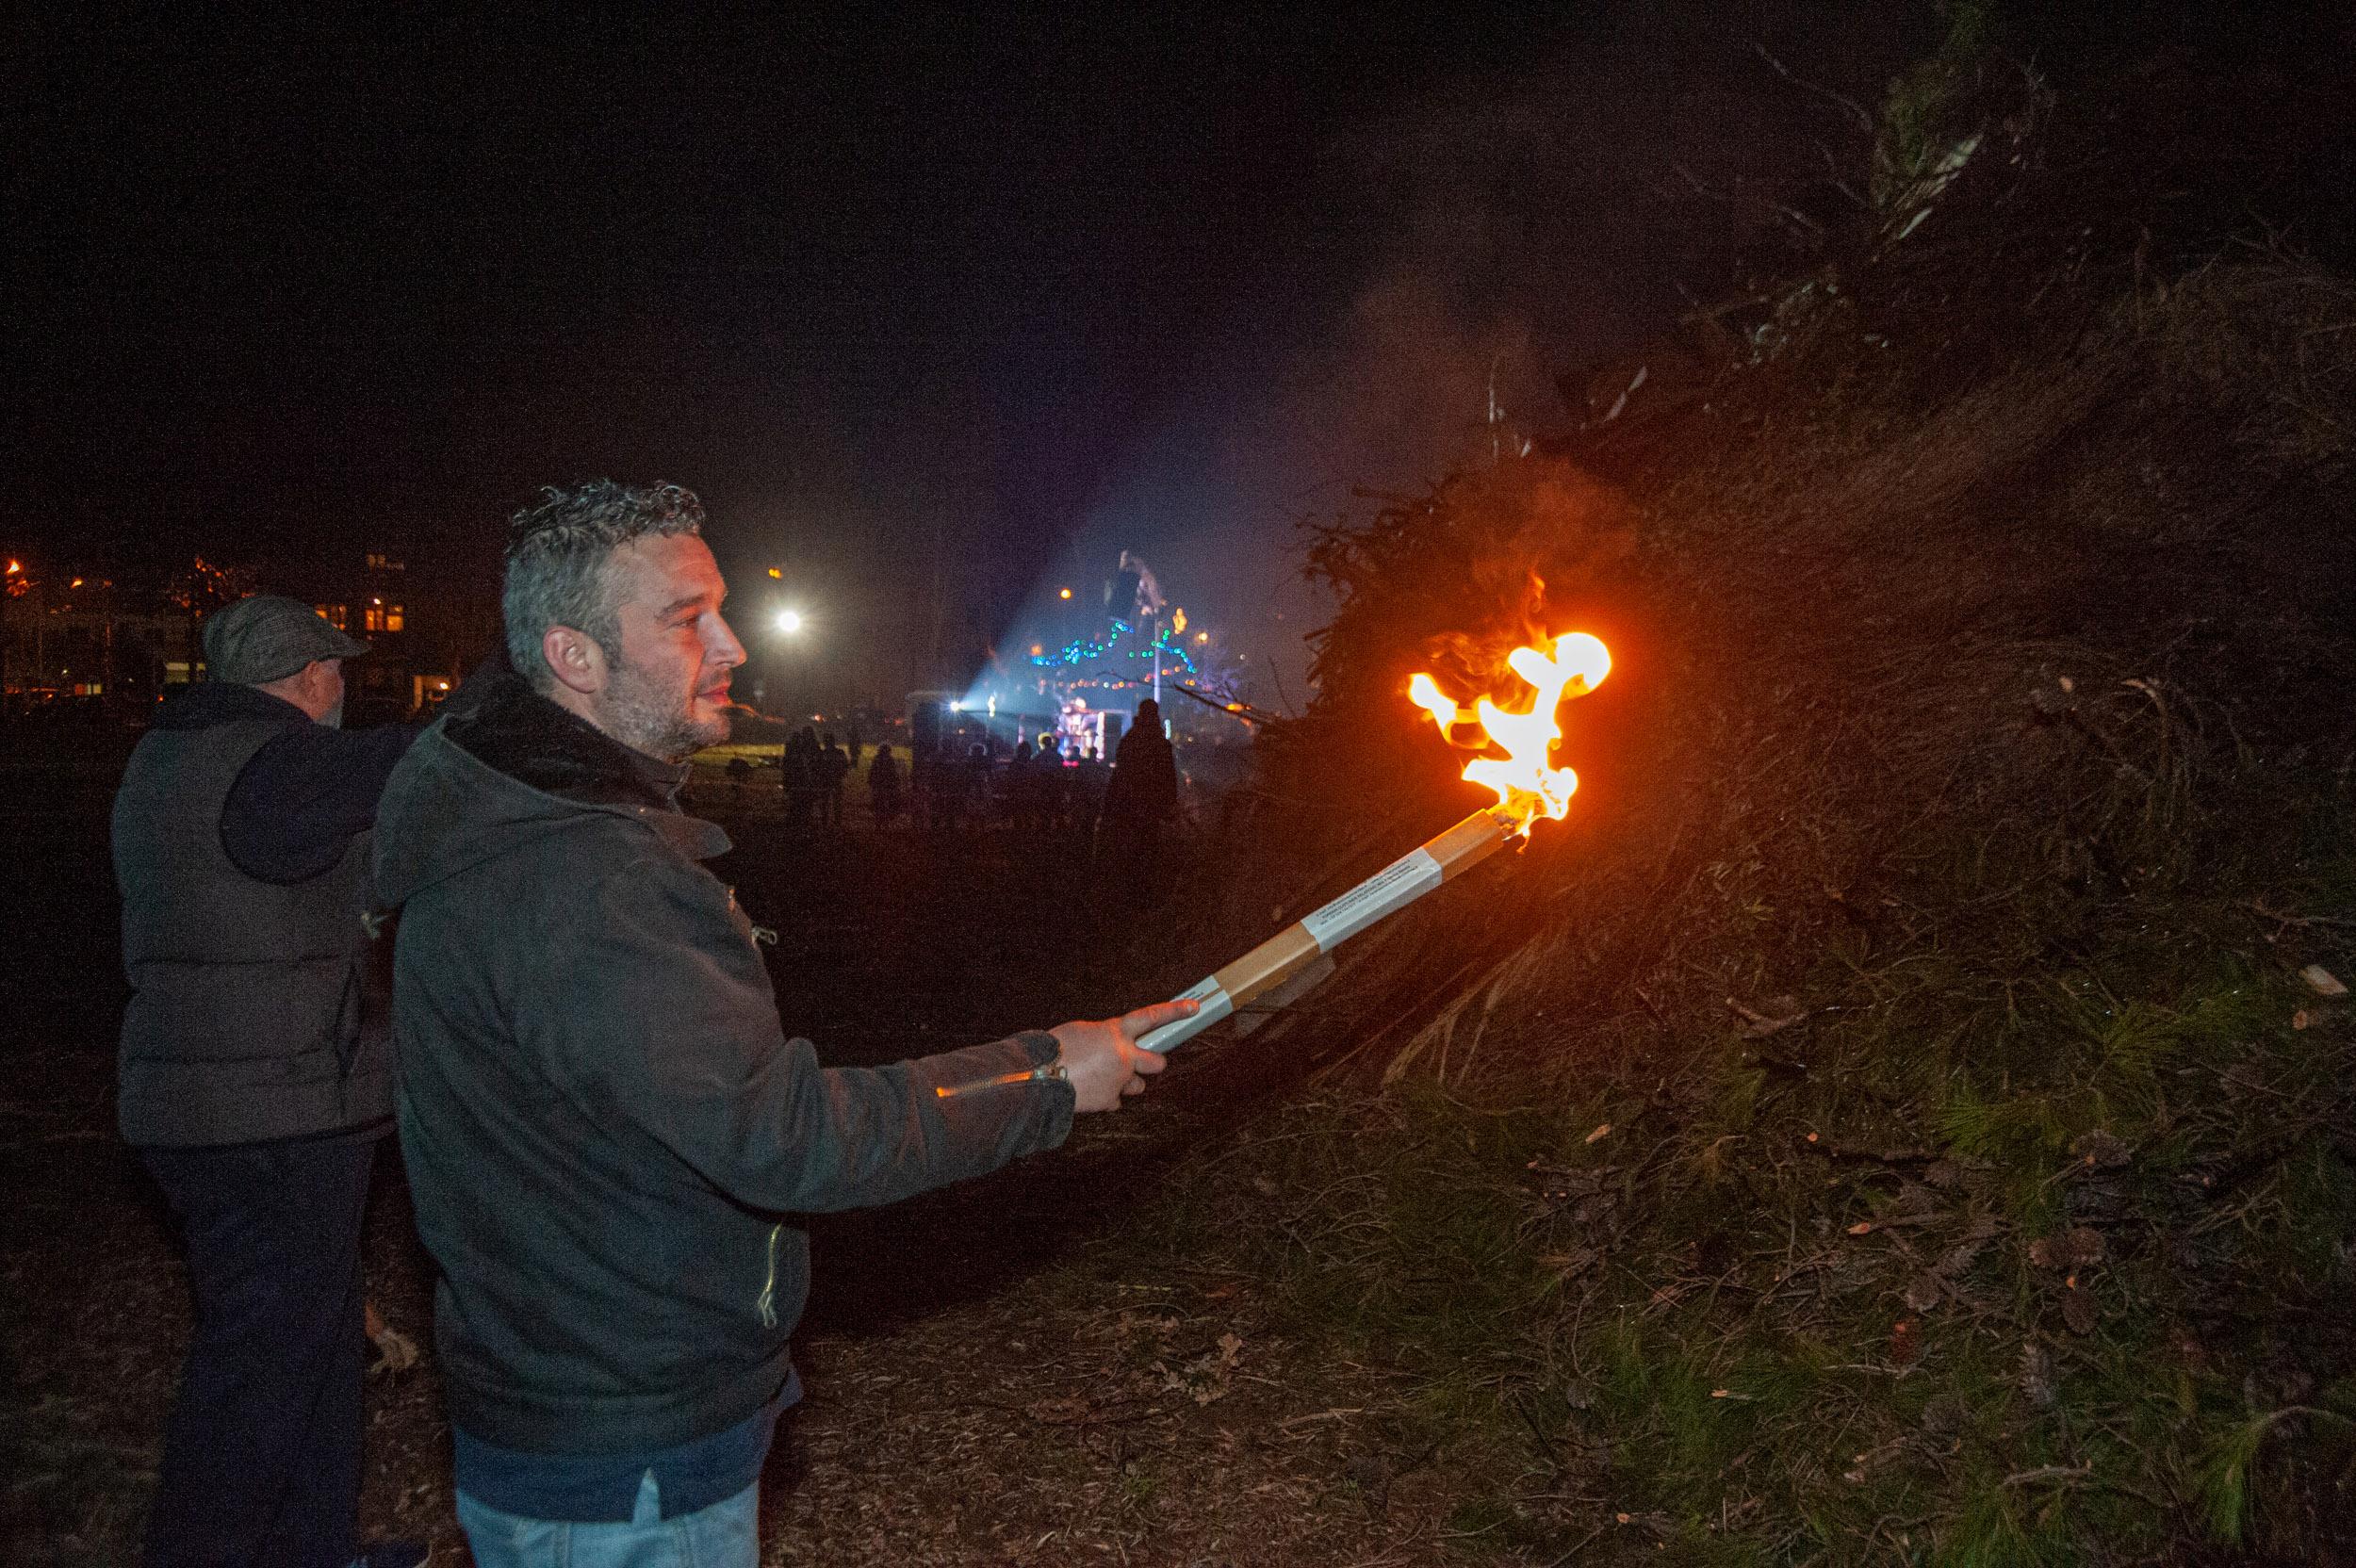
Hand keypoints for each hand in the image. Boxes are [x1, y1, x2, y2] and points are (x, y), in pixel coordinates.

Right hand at [1048, 998, 1194, 1112]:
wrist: (1039, 1076)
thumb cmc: (1054, 1049)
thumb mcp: (1082, 1031)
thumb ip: (1104, 1036)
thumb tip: (1111, 1043)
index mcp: (1115, 1031)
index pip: (1152, 1017)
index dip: (1175, 1011)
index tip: (1193, 1008)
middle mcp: (1123, 1055)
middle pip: (1157, 1062)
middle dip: (1153, 1063)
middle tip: (1143, 1063)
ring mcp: (1119, 1079)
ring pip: (1138, 1085)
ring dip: (1126, 1083)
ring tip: (1102, 1078)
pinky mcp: (1110, 1100)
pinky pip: (1115, 1100)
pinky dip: (1106, 1097)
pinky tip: (1089, 1091)